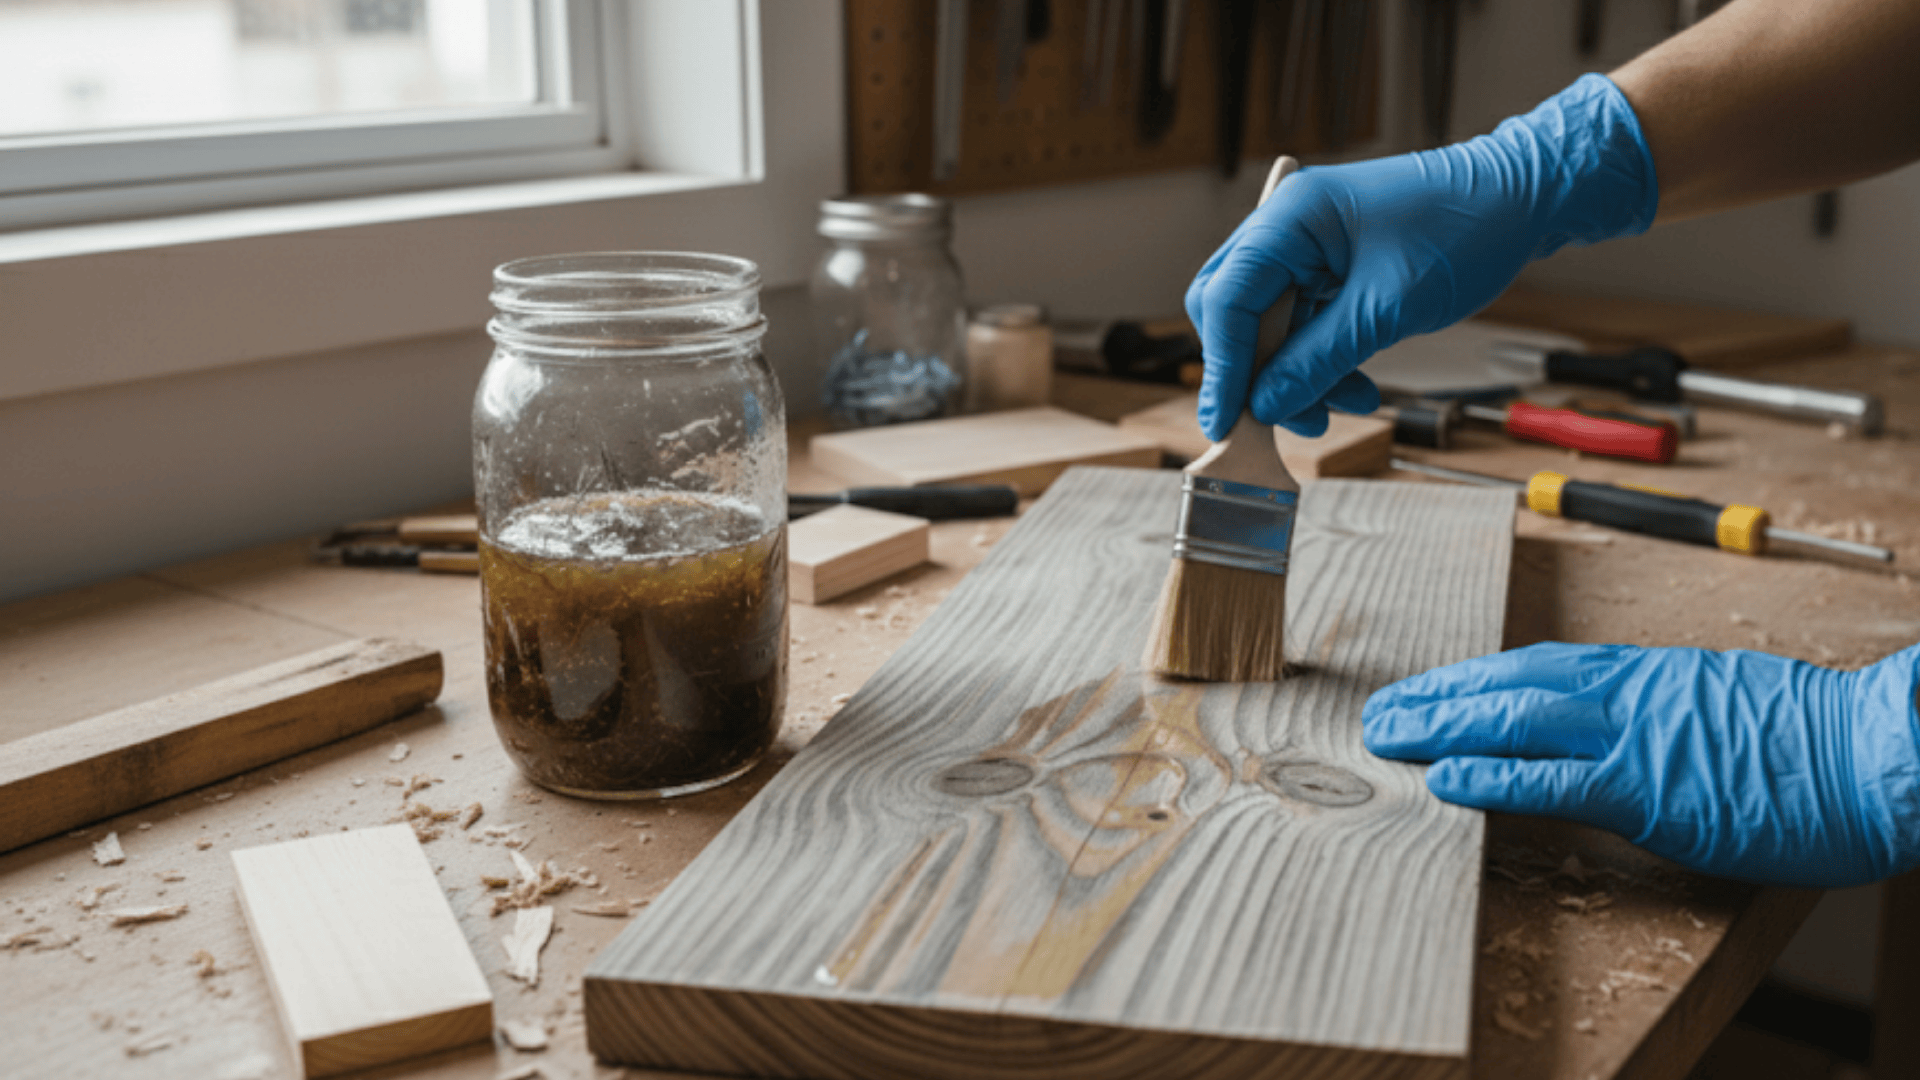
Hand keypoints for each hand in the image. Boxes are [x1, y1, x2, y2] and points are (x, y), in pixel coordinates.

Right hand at [1185, 74, 1658, 441]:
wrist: (1522, 199)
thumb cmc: (1464, 228)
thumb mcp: (1388, 308)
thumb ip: (1319, 359)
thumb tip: (1266, 404)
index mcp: (1290, 217)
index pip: (1227, 299)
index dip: (1224, 366)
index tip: (1224, 421)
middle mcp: (1287, 230)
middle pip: (1234, 314)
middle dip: (1256, 373)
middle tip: (1277, 420)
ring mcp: (1307, 250)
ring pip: (1270, 330)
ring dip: (1295, 377)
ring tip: (1339, 410)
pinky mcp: (1329, 271)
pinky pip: (1304, 327)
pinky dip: (1321, 364)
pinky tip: (1353, 389)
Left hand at [1362, 642, 1919, 887]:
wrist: (1880, 751)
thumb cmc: (1813, 739)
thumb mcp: (1721, 702)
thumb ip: (1660, 710)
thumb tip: (1616, 722)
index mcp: (1645, 675)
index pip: (1536, 668)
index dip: (1474, 679)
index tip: (1429, 688)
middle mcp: (1629, 695)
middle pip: (1509, 686)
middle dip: (1438, 699)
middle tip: (1381, 714)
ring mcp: (1636, 739)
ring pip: (1517, 722)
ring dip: (1444, 729)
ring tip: (1389, 737)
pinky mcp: (1651, 790)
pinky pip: (1555, 782)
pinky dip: (1495, 778)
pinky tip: (1448, 780)